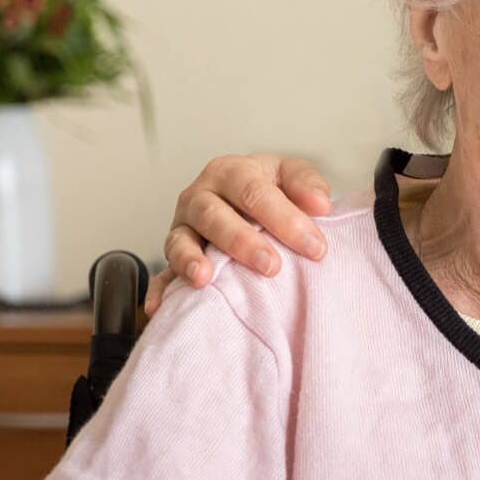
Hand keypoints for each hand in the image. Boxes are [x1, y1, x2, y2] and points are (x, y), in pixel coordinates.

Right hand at [145, 154, 332, 314]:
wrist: (248, 202)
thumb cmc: (270, 190)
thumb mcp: (290, 176)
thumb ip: (306, 184)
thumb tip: (320, 204)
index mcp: (231, 172)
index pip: (254, 192)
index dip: (285, 219)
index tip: (315, 247)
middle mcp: (200, 197)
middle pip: (214, 215)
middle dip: (242, 242)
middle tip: (271, 266)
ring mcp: (183, 227)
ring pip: (181, 241)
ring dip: (191, 260)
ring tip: (204, 278)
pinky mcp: (175, 257)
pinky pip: (162, 274)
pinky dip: (160, 290)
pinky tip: (160, 307)